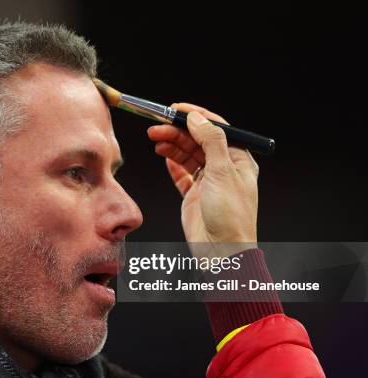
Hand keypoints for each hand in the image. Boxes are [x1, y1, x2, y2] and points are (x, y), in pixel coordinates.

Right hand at [147, 103, 258, 255]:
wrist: (221, 252)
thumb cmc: (230, 217)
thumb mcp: (223, 172)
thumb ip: (211, 141)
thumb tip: (198, 118)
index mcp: (238, 160)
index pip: (216, 130)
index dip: (196, 117)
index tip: (176, 109)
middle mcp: (224, 169)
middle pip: (198, 141)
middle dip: (177, 131)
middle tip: (157, 126)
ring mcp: (209, 182)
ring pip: (188, 156)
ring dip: (172, 145)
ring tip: (155, 139)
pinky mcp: (195, 195)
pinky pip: (182, 174)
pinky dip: (172, 164)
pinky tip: (164, 155)